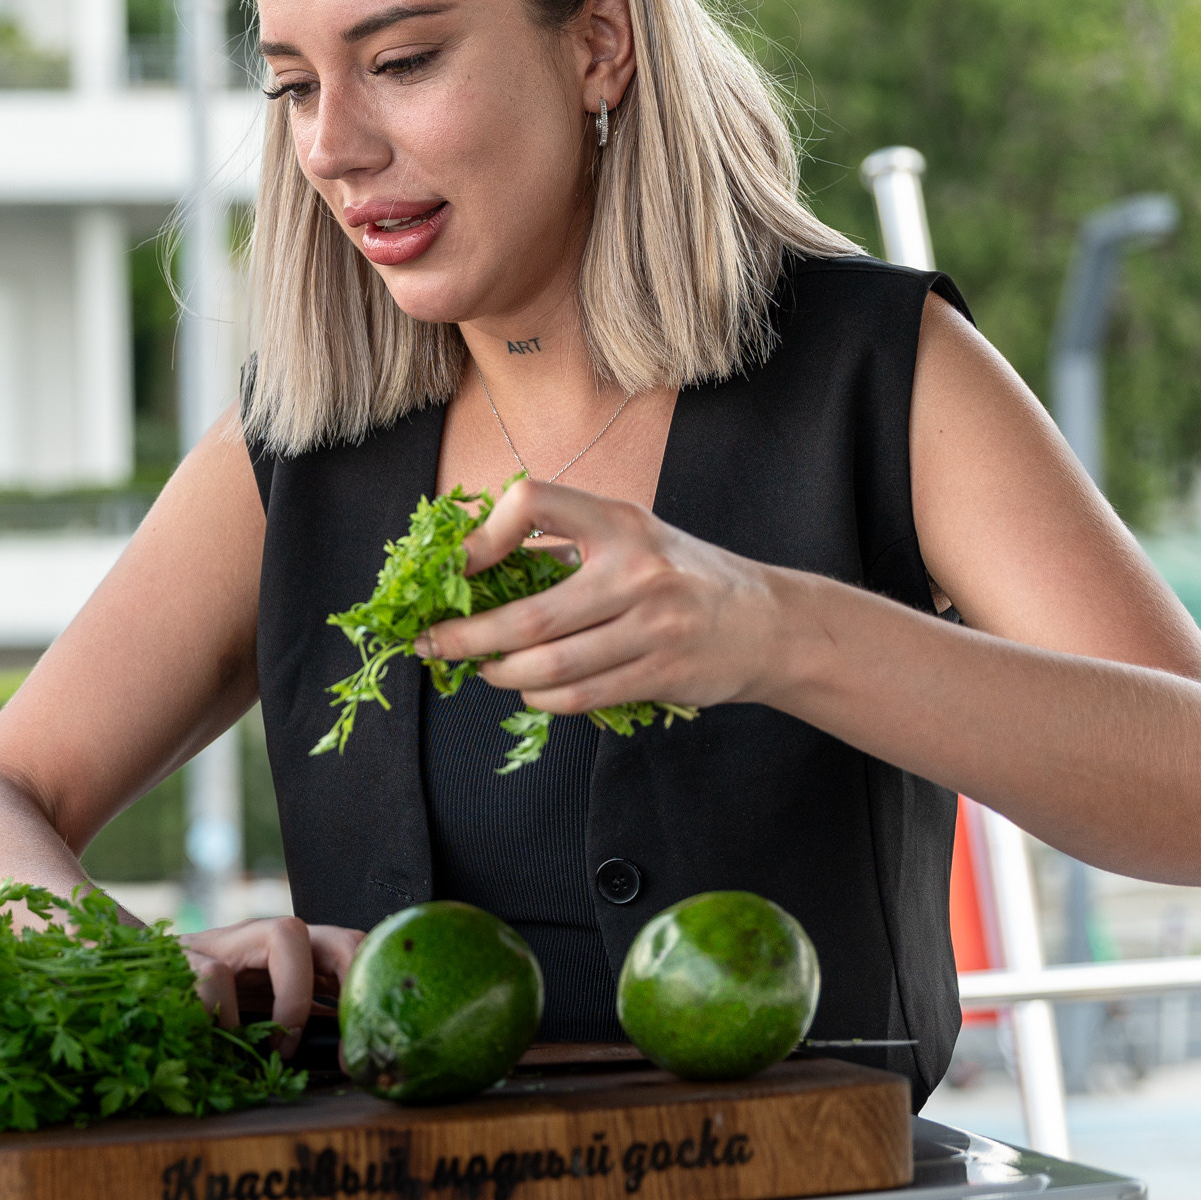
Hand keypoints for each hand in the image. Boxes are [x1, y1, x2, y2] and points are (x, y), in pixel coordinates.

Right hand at [182, 917, 363, 1054]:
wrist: (133, 985)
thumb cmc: (201, 1009)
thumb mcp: (259, 1015)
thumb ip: (301, 1021)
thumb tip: (347, 1048)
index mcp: (290, 957)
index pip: (352, 950)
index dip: (371, 985)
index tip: (368, 1041)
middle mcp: (266, 939)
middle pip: (337, 933)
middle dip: (353, 977)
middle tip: (344, 1040)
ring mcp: (230, 941)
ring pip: (285, 932)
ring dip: (292, 998)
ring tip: (279, 1044)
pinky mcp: (187, 955)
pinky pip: (217, 978)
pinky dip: (226, 1018)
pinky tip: (222, 1040)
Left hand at [420, 478, 784, 716]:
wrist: (769, 622)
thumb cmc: (679, 574)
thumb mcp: (631, 535)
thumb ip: (563, 545)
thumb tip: (471, 565)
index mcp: (619, 521)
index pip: (534, 502)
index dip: (484, 534)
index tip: (457, 564)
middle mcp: (637, 570)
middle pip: (528, 616)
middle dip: (464, 636)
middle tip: (430, 643)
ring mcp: (653, 626)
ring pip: (548, 666)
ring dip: (498, 673)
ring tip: (481, 668)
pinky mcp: (661, 673)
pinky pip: (578, 696)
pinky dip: (538, 697)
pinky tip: (526, 689)